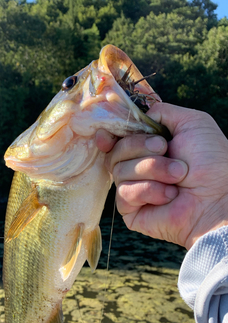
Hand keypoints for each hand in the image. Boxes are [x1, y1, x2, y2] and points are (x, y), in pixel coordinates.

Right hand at [102, 103, 227, 248]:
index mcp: (148, 148)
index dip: (108, 136)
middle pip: (115, 151)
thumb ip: (161, 111)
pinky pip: (124, 193)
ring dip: (152, 169)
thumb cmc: (211, 162)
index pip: (115, 140)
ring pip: (119, 171)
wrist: (216, 197)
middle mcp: (137, 168)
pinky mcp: (130, 210)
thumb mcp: (191, 122)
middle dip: (140, 147)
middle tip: (166, 150)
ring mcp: (132, 189)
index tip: (106, 135)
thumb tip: (137, 117)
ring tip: (178, 176)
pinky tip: (169, 195)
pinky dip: (149, 190)